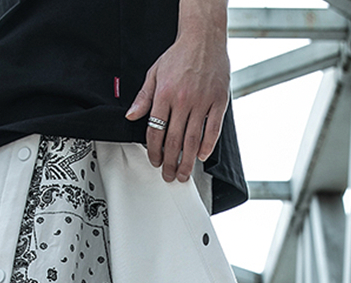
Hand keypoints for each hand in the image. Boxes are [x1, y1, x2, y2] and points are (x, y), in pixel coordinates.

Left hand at [125, 4, 229, 182]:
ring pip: (193, 140)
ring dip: (187, 161)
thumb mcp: (154, 73)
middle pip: (174, 141)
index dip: (154, 151)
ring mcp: (202, 102)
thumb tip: (131, 116)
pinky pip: (213, 129)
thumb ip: (143, 97)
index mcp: (164, 95)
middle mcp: (183, 100)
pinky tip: (202, 156)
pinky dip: (208, 146)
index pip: (156, 131)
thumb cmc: (179, 55)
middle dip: (170, 163)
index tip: (155, 161)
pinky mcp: (218, 101)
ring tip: (183, 174)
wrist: (204, 38)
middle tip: (168, 176)